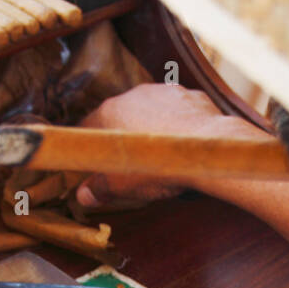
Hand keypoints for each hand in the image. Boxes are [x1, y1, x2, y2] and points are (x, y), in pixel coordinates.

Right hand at [75, 83, 260, 207]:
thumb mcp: (120, 186)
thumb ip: (98, 189)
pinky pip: (180, 110)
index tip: (97, 162)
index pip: (88, 127)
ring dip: (153, 127)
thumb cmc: (156, 168)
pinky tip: (185, 144)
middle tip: (133, 161)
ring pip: (152, 110)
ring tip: (162, 153)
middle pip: (122, 116)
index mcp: (109, 113)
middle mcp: (133, 95)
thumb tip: (84, 195)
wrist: (204, 153)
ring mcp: (164, 91)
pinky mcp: (190, 95)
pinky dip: (180, 124)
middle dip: (125, 136)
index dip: (92, 147)